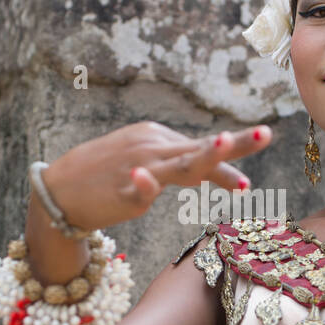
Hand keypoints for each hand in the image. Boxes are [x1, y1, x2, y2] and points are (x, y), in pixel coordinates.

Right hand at [36, 121, 272, 235]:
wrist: (58, 190)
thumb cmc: (108, 178)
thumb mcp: (152, 169)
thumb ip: (191, 171)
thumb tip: (237, 179)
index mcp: (159, 139)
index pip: (202, 151)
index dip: (232, 160)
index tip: (256, 172)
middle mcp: (152, 147)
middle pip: (200, 149)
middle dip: (233, 145)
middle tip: (266, 134)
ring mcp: (137, 167)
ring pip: (177, 162)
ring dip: (202, 154)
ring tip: (221, 143)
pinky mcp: (120, 189)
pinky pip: (136, 187)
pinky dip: (142, 183)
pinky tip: (143, 182)